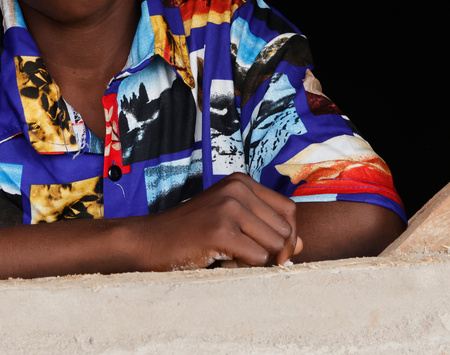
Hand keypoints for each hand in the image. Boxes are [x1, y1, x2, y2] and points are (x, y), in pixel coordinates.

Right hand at [137, 172, 301, 270]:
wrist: (149, 241)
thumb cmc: (191, 235)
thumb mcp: (232, 224)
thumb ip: (266, 230)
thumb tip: (301, 245)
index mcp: (241, 181)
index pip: (289, 211)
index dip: (287, 237)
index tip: (271, 253)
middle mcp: (237, 188)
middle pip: (285, 230)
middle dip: (272, 252)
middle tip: (240, 255)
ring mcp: (229, 207)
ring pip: (275, 246)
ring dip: (257, 261)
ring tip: (229, 256)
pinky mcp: (221, 230)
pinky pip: (257, 259)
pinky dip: (243, 267)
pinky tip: (220, 261)